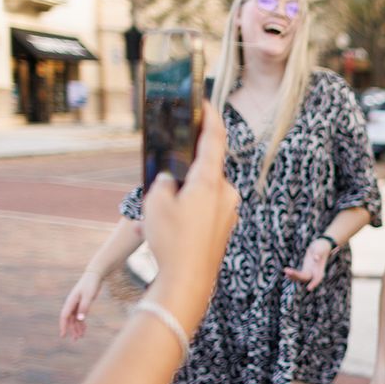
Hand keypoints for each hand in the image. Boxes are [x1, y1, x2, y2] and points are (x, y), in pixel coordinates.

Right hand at [58, 271, 101, 339]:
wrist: (95, 276)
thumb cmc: (91, 284)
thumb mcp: (88, 296)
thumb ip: (84, 307)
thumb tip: (80, 319)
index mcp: (71, 302)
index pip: (64, 316)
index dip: (63, 326)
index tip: (63, 335)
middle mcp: (72, 304)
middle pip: (70, 320)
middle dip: (72, 330)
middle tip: (75, 340)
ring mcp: (77, 304)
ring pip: (75, 319)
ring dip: (77, 328)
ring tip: (80, 337)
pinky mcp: (82, 304)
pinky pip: (80, 316)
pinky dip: (82, 323)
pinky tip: (84, 330)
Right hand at [141, 105, 238, 327]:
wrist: (189, 281)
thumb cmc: (172, 241)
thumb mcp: (156, 203)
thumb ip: (163, 182)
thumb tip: (170, 179)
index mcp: (210, 181)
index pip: (214, 139)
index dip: (209, 117)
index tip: (204, 101)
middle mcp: (226, 192)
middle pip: (207, 167)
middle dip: (188, 165)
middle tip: (169, 161)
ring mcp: (228, 211)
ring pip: (206, 189)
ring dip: (188, 190)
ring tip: (165, 203)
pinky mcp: (225, 227)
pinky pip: (208, 207)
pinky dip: (193, 206)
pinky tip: (176, 220)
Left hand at [284, 237, 333, 290]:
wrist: (321, 245)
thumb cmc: (322, 246)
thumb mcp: (320, 248)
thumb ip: (318, 253)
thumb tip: (316, 258)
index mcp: (320, 268)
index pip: (318, 278)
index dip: (314, 283)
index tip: (309, 288)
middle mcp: (315, 272)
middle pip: (305, 277)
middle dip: (296, 276)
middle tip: (287, 271)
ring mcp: (310, 271)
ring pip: (301, 277)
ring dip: (293, 276)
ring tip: (286, 271)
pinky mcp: (305, 269)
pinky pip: (299, 275)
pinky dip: (293, 275)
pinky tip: (286, 273)